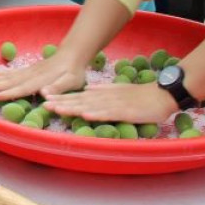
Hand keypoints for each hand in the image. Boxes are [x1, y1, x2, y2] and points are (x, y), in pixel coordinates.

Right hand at [0, 50, 86, 101]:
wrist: (72, 54)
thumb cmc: (74, 71)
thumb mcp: (72, 80)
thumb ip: (58, 87)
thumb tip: (44, 93)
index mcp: (40, 80)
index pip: (22, 88)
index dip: (9, 92)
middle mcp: (31, 74)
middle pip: (10, 81)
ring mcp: (27, 71)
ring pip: (7, 75)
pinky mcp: (26, 70)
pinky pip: (10, 72)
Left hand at [42, 82, 178, 124]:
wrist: (161, 95)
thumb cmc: (140, 95)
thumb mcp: (117, 90)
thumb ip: (102, 90)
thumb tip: (87, 89)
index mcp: (102, 95)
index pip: (78, 96)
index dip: (62, 98)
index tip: (46, 99)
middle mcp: (104, 98)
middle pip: (79, 101)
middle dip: (61, 103)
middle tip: (44, 105)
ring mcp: (114, 104)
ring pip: (89, 106)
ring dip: (73, 107)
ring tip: (57, 109)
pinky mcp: (125, 111)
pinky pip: (108, 113)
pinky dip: (96, 114)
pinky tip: (85, 115)